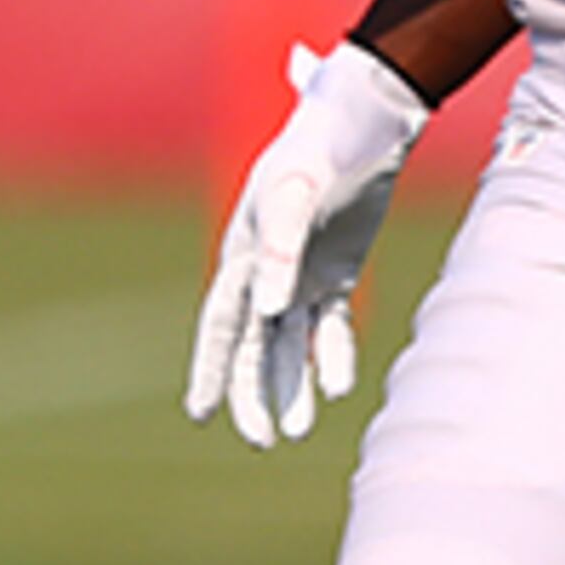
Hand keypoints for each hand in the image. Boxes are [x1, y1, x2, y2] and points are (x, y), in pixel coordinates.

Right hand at [186, 41, 433, 447]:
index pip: (222, 325)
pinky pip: (329, 325)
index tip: (201, 414)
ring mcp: (301, 273)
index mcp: (242, 252)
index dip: (211, 369)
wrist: (363, 123)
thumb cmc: (319, 150)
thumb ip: (282, 249)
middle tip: (261, 441)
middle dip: (253, 393)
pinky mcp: (336, 272)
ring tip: (296, 432)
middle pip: (253, 344)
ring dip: (291, 384)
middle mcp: (266, 269)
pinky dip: (331, 354)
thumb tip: (271, 309)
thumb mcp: (296, 192)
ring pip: (290, 342)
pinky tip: (336, 387)